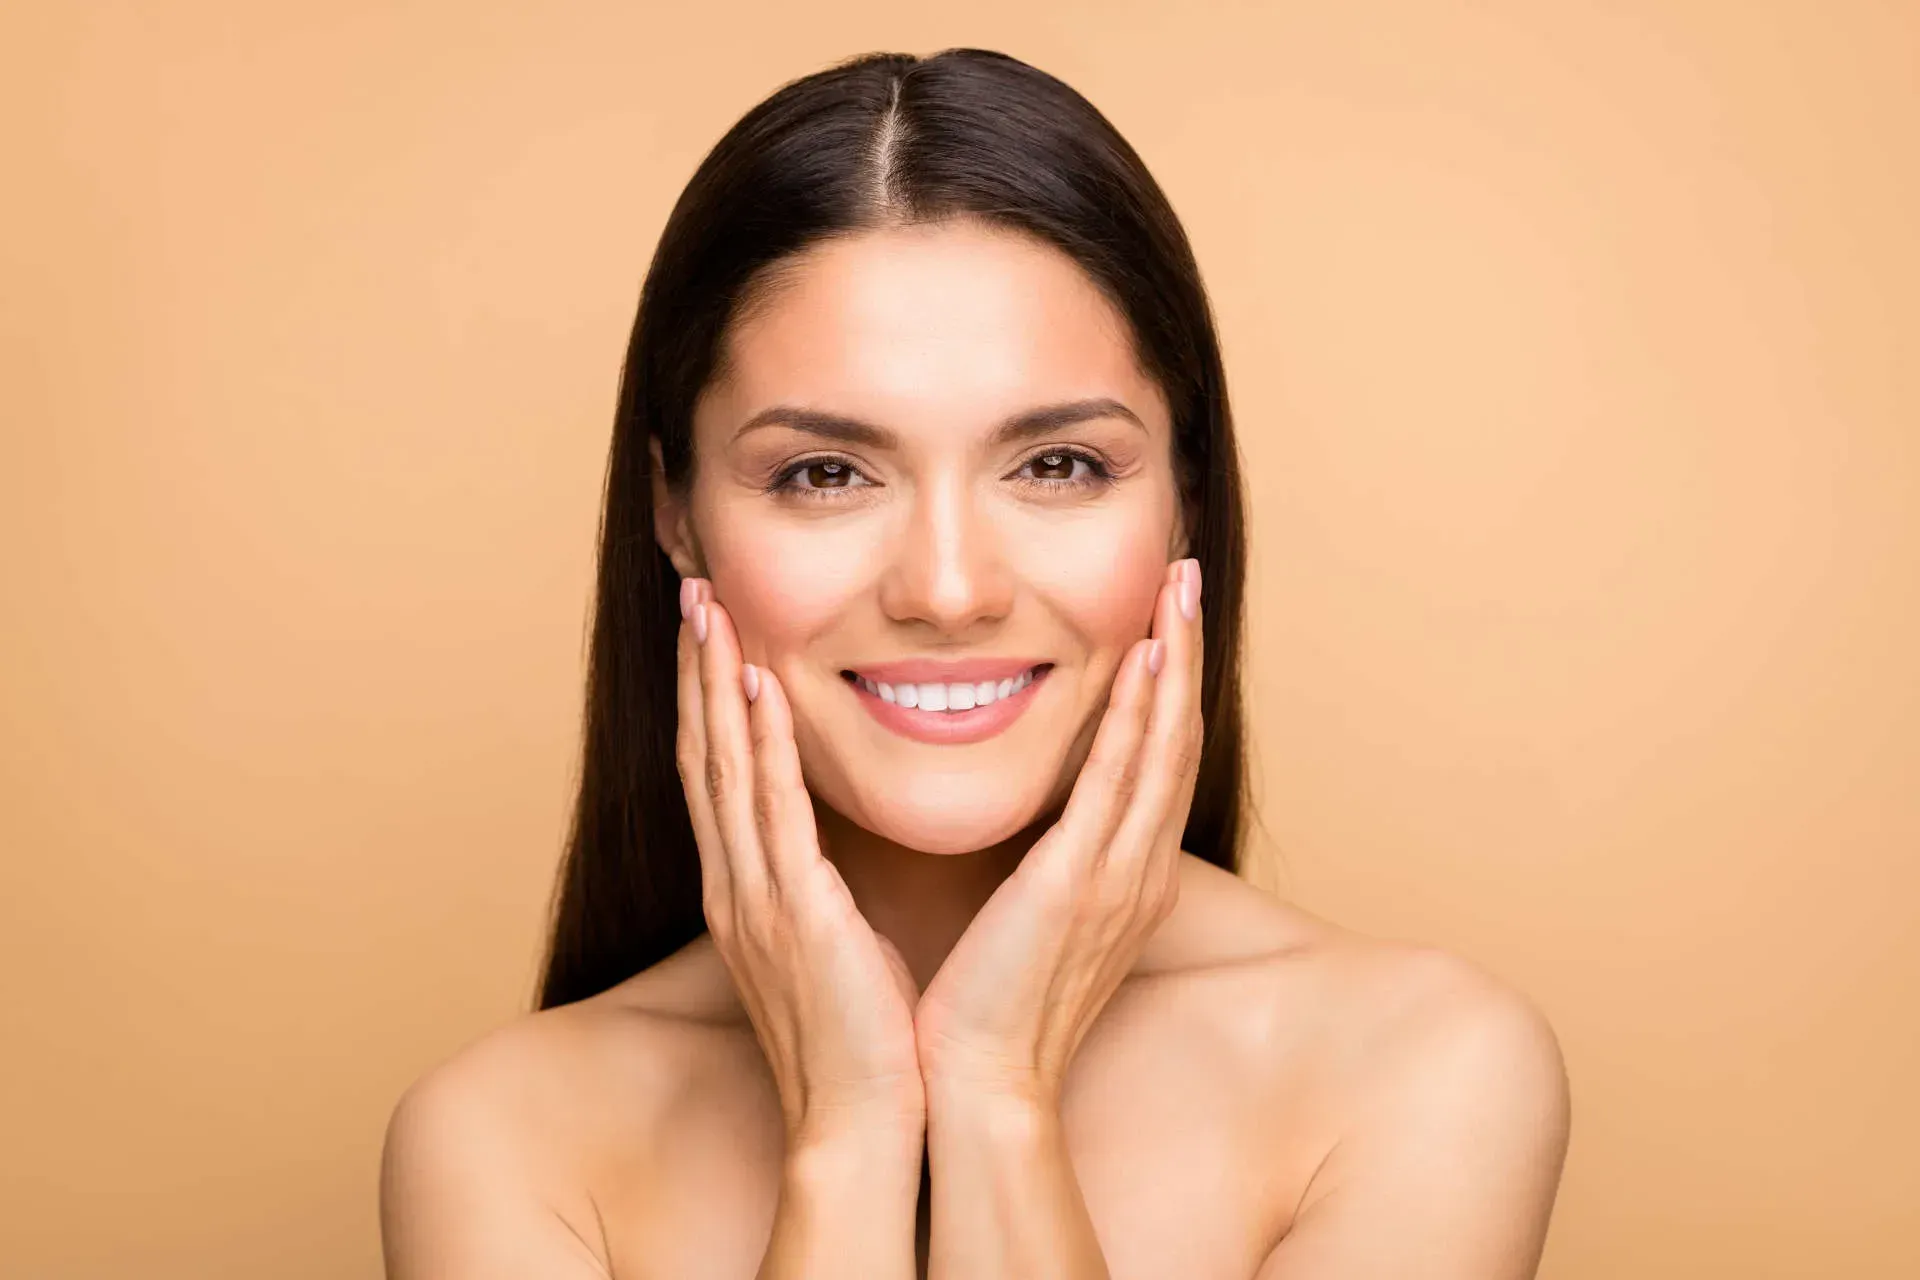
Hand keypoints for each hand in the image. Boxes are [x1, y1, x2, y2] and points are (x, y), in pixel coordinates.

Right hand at [675, 578, 924, 1149]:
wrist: (862, 1125)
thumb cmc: (863, 1041)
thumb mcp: (836, 946)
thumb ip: (823, 891)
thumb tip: (835, 855)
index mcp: (749, 893)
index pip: (718, 776)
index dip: (708, 701)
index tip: (712, 635)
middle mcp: (736, 886)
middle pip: (702, 755)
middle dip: (695, 671)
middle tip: (693, 592)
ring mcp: (754, 899)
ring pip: (721, 767)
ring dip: (713, 683)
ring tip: (708, 610)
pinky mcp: (792, 914)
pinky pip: (769, 812)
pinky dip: (756, 744)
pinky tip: (755, 686)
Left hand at [913, 558, 1204, 1109]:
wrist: (976, 1084)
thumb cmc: (989, 1006)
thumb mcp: (1033, 921)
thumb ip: (1047, 862)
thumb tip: (1036, 822)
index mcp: (1124, 877)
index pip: (1157, 760)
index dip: (1168, 685)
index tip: (1163, 617)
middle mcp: (1138, 870)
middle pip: (1178, 739)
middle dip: (1185, 653)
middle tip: (1187, 576)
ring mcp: (1118, 878)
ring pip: (1163, 748)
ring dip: (1173, 664)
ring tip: (1177, 591)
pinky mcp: (1080, 887)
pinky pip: (1118, 784)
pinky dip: (1137, 719)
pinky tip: (1142, 662)